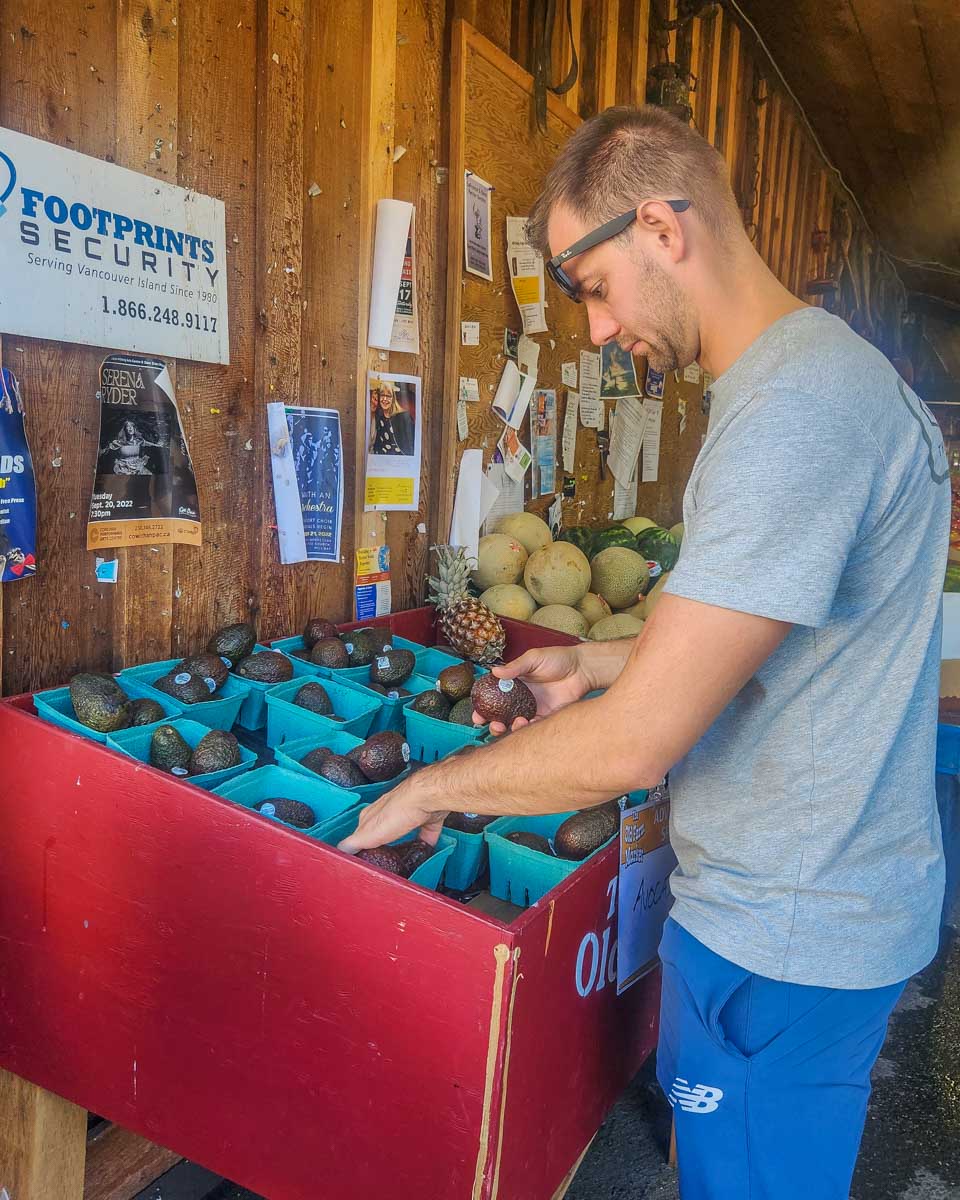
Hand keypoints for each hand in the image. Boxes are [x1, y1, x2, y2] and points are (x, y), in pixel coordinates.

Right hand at [337, 774, 448, 852]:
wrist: (428, 798)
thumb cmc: (397, 811)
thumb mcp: (368, 833)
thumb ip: (354, 843)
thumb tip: (340, 851)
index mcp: (372, 814)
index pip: (360, 831)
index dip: (360, 844)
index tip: (361, 858)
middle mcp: (390, 812)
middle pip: (383, 830)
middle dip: (382, 844)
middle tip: (383, 861)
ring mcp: (410, 814)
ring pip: (404, 831)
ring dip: (403, 843)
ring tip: (402, 860)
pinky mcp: (428, 818)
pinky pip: (426, 833)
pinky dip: (426, 843)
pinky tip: (425, 853)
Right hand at [477, 644, 591, 735]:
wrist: (582, 669)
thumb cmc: (558, 659)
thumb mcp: (533, 658)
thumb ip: (515, 667)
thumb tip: (495, 672)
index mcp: (513, 684)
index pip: (492, 698)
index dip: (482, 708)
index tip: (476, 716)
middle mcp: (519, 698)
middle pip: (500, 716)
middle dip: (493, 725)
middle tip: (493, 725)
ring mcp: (532, 709)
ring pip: (515, 725)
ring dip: (509, 729)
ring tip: (512, 724)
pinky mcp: (546, 717)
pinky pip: (533, 727)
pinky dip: (527, 729)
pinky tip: (527, 723)